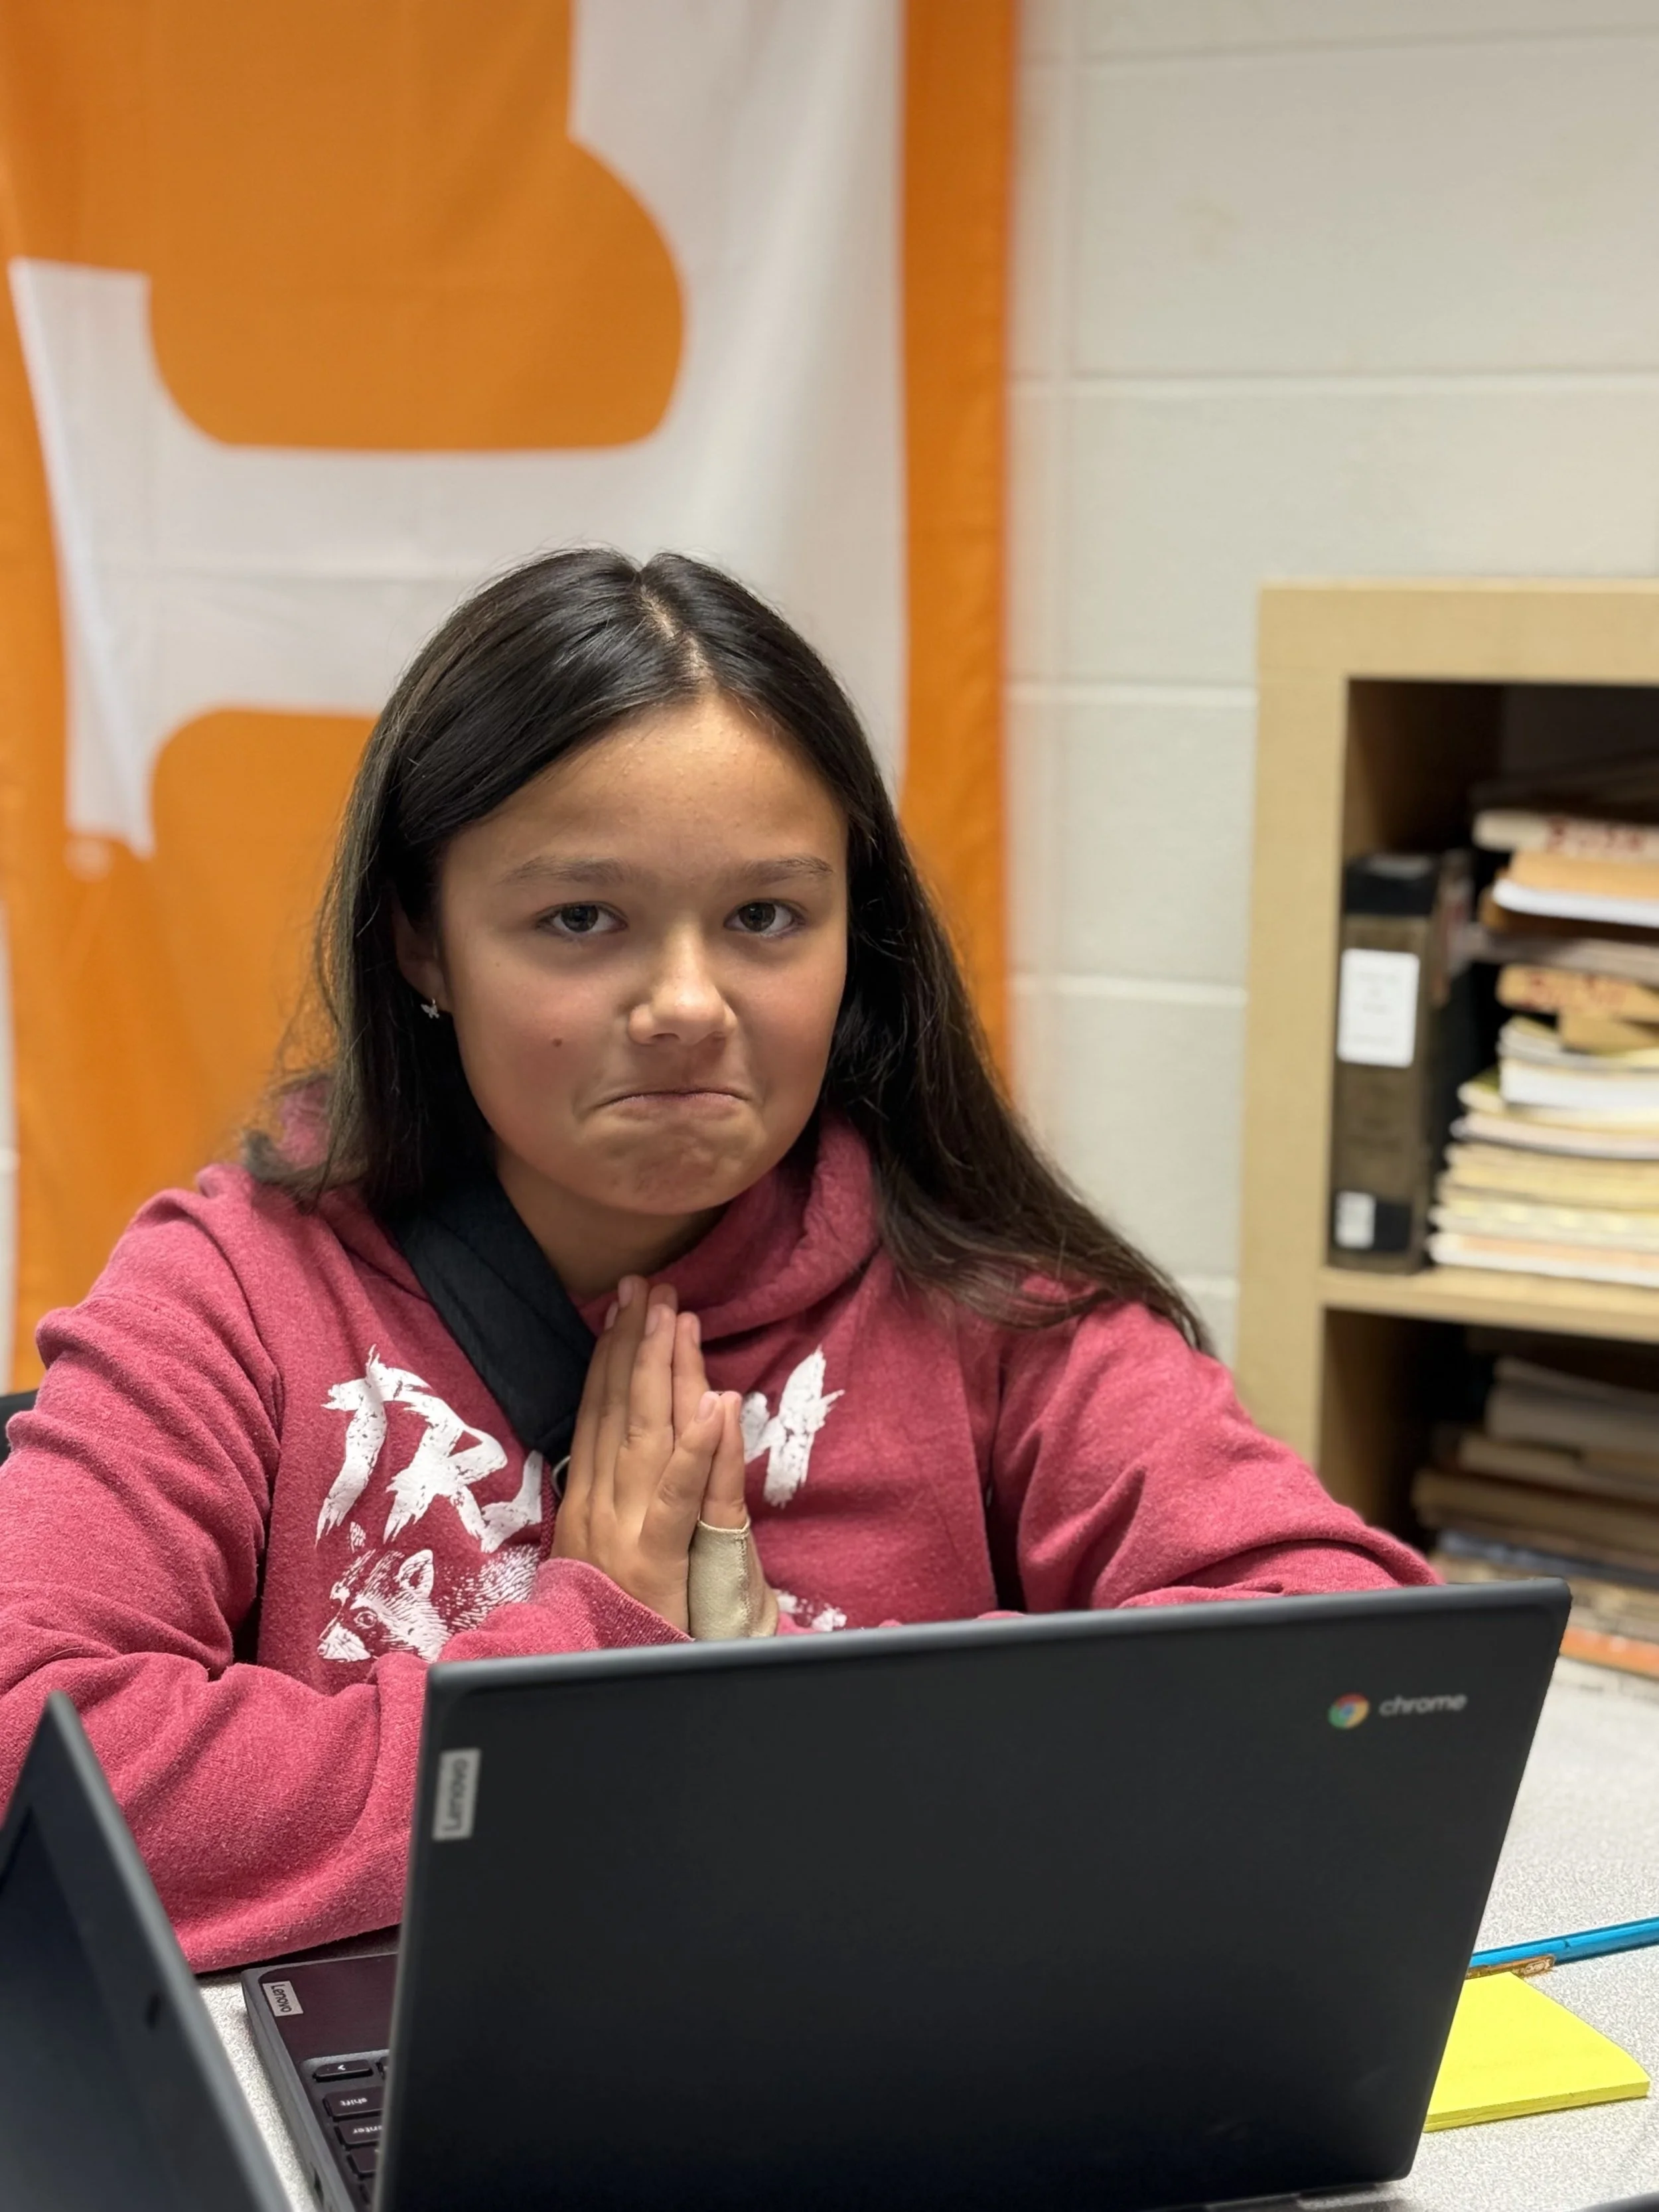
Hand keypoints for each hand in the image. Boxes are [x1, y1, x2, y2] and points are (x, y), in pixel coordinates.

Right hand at [553, 1277, 743, 1630]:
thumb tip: (611, 1453)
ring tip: (675, 1318)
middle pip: (617, 1412)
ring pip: (644, 1436)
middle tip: (648, 1287)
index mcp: (588, 1504)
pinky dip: (697, 1448)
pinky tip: (715, 1404)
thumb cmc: (616, 1626)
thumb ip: (610, 1506)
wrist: (602, 1688)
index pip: (597, 1414)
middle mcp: (599, 1508)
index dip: (610, 1357)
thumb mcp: (604, 1559)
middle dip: (632, 1344)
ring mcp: (624, 1533)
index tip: (624, 1308)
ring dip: (660, 1372)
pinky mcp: (656, 1562)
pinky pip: (680, 1497)